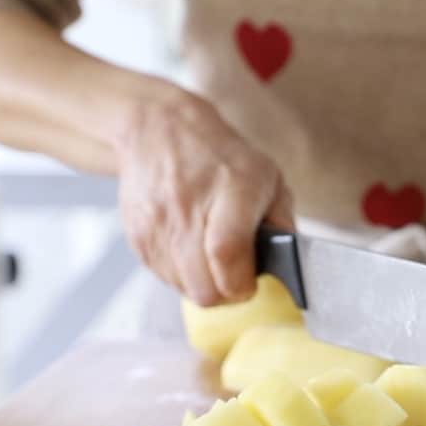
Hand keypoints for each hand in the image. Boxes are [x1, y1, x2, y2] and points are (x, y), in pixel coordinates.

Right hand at [115, 91, 294, 305]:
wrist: (160, 132)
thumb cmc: (222, 159)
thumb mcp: (268, 178)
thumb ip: (282, 222)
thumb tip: (288, 266)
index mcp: (231, 191)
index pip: (227, 255)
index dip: (241, 284)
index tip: (251, 284)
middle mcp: (188, 209)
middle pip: (204, 288)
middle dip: (226, 293)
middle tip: (236, 276)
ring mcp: (158, 225)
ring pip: (185, 290)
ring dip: (204, 285)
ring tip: (214, 259)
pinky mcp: (137, 238)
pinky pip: (165, 278)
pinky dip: (183, 275)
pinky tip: (193, 251)